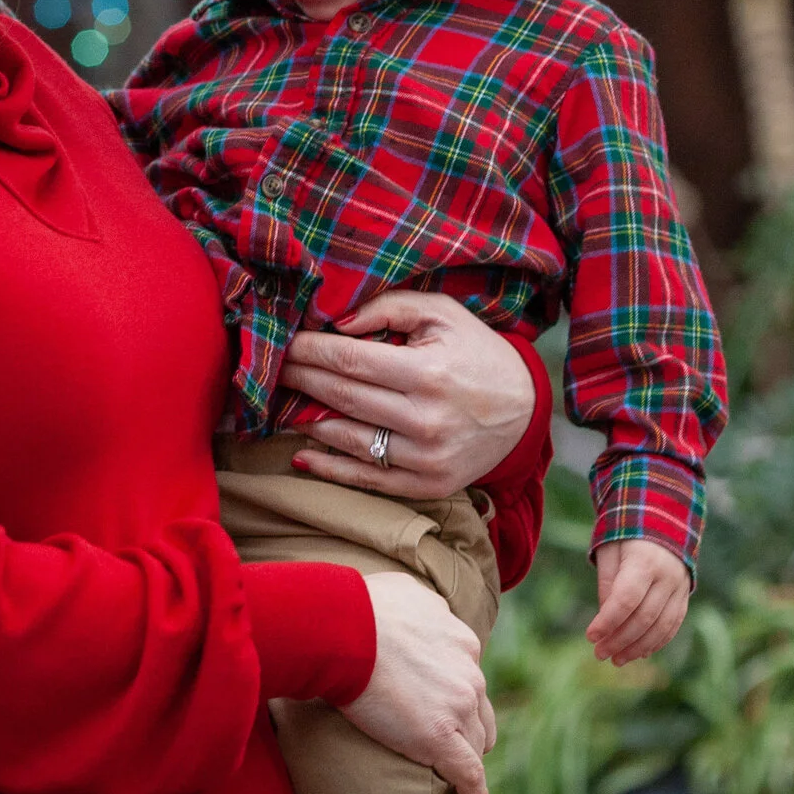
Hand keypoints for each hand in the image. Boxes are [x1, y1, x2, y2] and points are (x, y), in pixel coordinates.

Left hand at [281, 292, 536, 500]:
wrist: (523, 412)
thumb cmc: (475, 353)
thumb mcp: (442, 314)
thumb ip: (390, 307)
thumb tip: (337, 322)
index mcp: (428, 374)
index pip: (349, 360)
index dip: (308, 351)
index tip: (283, 342)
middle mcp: (425, 421)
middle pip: (342, 397)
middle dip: (300, 379)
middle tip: (271, 367)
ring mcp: (425, 459)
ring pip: (348, 439)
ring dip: (307, 420)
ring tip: (281, 402)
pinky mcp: (426, 486)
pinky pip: (366, 478)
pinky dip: (329, 468)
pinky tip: (302, 454)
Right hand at [340, 574, 495, 793]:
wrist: (343, 628)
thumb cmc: (361, 607)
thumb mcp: (407, 593)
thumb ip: (425, 608)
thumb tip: (422, 611)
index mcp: (463, 642)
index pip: (469, 679)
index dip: (455, 695)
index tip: (440, 704)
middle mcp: (469, 673)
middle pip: (479, 712)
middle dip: (465, 724)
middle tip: (442, 735)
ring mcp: (458, 706)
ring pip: (475, 742)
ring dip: (463, 752)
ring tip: (450, 769)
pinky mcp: (440, 737)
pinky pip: (468, 772)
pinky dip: (472, 789)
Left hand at [588, 539, 688, 663]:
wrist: (663, 517)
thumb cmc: (627, 533)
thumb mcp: (609, 549)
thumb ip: (608, 583)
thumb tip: (605, 619)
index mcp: (645, 560)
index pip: (626, 599)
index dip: (608, 621)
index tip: (590, 636)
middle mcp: (667, 576)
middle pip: (644, 617)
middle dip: (620, 639)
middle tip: (599, 654)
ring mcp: (680, 587)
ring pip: (661, 626)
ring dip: (638, 647)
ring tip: (616, 659)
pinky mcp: (685, 595)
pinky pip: (673, 624)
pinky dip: (657, 642)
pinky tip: (640, 653)